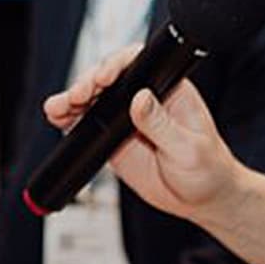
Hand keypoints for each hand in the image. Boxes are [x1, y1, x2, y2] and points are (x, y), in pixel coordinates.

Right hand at [43, 45, 242, 223]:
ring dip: (72, 98)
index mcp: (169, 89)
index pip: (140, 64)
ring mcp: (124, 117)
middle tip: (79, 96)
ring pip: (92, 98)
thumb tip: (140, 99)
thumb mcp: (188, 149)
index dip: (118, 64)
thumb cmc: (207, 169)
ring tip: (58, 107)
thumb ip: (161, 125)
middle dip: (88, 82)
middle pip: (108, 77)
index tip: (105, 77)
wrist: (200, 199)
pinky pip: (85, 124)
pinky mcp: (111, 137)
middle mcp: (143, 98)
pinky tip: (56, 117)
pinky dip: (68, 119)